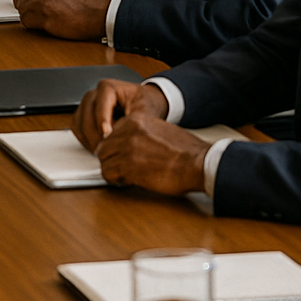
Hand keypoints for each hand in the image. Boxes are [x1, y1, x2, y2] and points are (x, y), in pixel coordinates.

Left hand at [16, 0, 109, 40]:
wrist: (97, 15)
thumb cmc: (86, 6)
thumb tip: (36, 1)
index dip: (30, 1)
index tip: (33, 7)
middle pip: (24, 0)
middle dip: (27, 9)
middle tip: (33, 17)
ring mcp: (44, 3)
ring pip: (23, 11)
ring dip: (28, 18)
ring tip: (38, 23)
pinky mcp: (45, 17)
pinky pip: (28, 22)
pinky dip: (32, 25)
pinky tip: (42, 26)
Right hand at [73, 79, 167, 151]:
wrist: (146, 102)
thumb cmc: (145, 104)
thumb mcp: (144, 113)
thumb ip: (131, 123)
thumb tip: (121, 137)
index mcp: (108, 87)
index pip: (100, 105)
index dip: (103, 121)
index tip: (108, 136)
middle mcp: (94, 94)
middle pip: (86, 115)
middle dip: (95, 135)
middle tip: (106, 149)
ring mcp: (87, 104)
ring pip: (79, 123)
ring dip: (89, 139)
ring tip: (103, 151)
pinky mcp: (83, 114)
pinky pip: (77, 128)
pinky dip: (85, 139)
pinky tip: (97, 147)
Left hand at [94, 114, 208, 195]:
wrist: (197, 162)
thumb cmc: (185, 150)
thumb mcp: (158, 129)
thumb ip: (140, 134)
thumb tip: (127, 145)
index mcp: (135, 120)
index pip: (110, 133)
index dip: (116, 148)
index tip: (122, 156)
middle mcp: (128, 131)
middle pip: (104, 146)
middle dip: (111, 159)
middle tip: (121, 168)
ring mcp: (127, 148)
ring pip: (103, 160)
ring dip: (112, 170)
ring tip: (125, 175)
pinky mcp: (128, 166)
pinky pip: (108, 174)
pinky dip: (114, 179)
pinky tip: (126, 181)